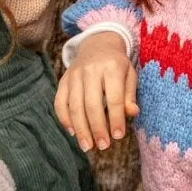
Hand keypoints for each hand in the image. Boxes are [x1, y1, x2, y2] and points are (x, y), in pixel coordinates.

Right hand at [55, 33, 138, 152]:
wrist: (97, 44)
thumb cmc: (117, 65)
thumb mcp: (130, 75)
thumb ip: (130, 95)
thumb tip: (132, 113)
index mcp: (112, 67)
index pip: (114, 98)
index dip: (116, 118)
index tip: (118, 136)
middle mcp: (91, 70)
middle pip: (92, 104)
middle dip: (97, 128)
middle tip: (103, 146)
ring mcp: (74, 75)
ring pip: (74, 106)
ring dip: (80, 128)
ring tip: (87, 146)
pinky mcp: (63, 80)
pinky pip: (59, 102)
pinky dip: (64, 119)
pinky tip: (73, 132)